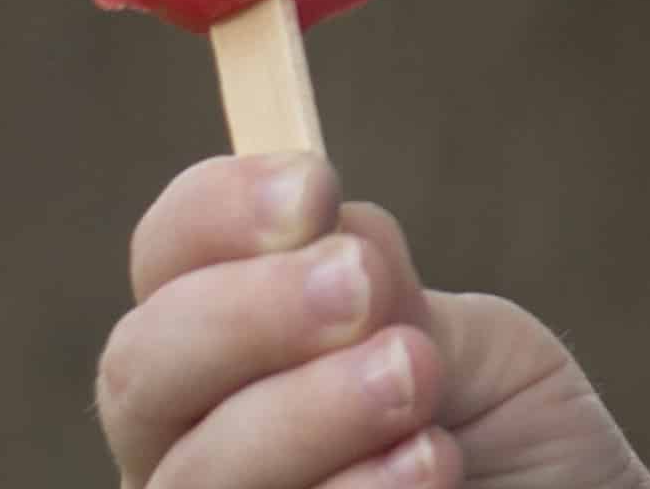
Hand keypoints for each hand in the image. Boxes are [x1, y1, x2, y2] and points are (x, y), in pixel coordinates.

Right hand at [100, 155, 649, 488]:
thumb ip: (391, 297)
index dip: (216, 213)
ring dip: (308, 410)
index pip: (167, 259)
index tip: (315, 189)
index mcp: (230, 352)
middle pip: (140, 370)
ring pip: (193, 475)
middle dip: (250, 312)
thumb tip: (333, 241)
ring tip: (417, 378)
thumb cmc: (509, 441)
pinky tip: (430, 470)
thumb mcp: (468, 343)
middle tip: (364, 289)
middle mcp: (190, 449)